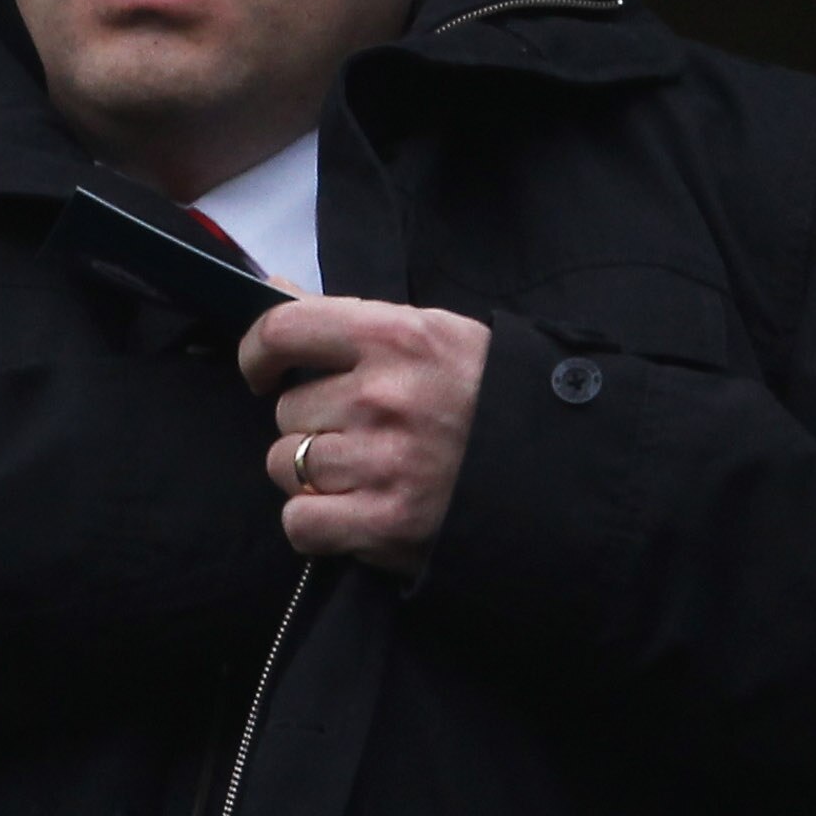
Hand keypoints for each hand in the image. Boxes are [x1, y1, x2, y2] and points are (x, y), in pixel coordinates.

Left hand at [237, 298, 490, 575]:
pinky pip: (300, 521)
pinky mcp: (385, 523)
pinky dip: (316, 524)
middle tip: (361, 433)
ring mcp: (383, 462)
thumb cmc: (490, 399)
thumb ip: (352, 319)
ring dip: (312, 474)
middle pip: (287, 410)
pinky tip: (351, 514)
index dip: (257, 353)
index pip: (282, 330)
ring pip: (286, 465)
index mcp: (397, 338)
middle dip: (312, 423)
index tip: (262, 372)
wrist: (558, 470)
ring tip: (364, 473)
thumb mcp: (434, 336)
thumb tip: (272, 291)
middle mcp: (383, 396)